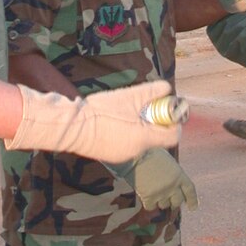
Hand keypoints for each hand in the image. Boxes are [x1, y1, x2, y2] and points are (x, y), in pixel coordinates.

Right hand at [5, 81, 179, 163]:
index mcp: (145, 138)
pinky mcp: (111, 156)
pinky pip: (127, 144)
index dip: (174, 122)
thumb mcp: (129, 96)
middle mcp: (137, 151)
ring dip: (140, 126)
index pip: (173, 136)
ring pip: (141, 140)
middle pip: (156, 137)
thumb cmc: (102, 110)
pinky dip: (127, 133)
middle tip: (144, 106)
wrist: (72, 126)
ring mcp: (123, 156)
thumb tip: (167, 88)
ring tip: (126, 111)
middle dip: (154, 121)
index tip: (167, 109)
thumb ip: (151, 92)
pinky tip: (114, 120)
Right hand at [112, 148, 197, 210]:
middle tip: (169, 199)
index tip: (193, 207)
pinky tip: (145, 194)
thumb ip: (173, 172)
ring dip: (160, 201)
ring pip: (164, 205)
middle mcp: (173, 186)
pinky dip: (149, 203)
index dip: (192, 200)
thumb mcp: (168, 160)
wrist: (135, 156)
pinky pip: (151, 207)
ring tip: (154, 190)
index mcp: (179, 174)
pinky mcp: (149, 198)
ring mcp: (161, 193)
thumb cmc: (150, 152)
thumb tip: (174, 183)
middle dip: (174, 202)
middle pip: (178, 202)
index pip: (190, 190)